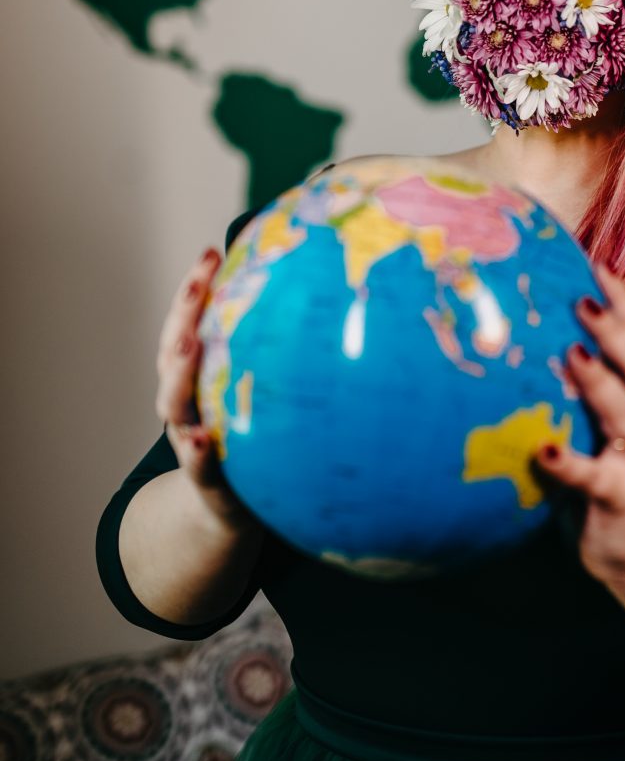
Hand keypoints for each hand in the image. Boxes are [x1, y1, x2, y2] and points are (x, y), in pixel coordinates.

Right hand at [154, 246, 258, 532]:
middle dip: (183, 315)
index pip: (185, 323)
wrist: (225, 509)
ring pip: (173, 405)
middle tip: (198, 281)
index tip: (212, 252)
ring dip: (179, 375)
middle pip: (173, 353)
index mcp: (192, 377)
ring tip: (191, 344)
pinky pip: (197, 465)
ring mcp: (187, 439)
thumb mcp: (252, 389)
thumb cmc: (246, 434)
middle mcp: (183, 403)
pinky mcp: (204, 480)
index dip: (193, 289)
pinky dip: (196, 451)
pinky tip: (202, 439)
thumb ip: (268, 352)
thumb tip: (316, 291)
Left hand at [534, 260, 624, 586]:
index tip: (595, 263)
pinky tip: (542, 451)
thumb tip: (522, 330)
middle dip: (615, 330)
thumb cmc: (603, 470)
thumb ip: (573, 382)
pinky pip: (596, 477)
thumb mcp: (594, 421)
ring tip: (574, 355)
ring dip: (601, 382)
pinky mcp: (622, 496)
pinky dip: (571, 463)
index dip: (621, 299)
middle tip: (582, 300)